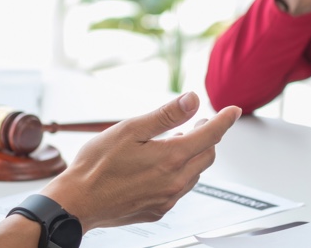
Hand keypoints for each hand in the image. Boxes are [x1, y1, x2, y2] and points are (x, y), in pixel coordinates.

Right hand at [40, 92, 240, 232]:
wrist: (77, 203)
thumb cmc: (97, 165)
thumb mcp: (131, 129)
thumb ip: (166, 116)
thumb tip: (192, 100)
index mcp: (171, 158)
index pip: (210, 135)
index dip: (224, 120)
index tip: (233, 111)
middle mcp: (174, 182)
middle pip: (206, 156)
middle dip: (207, 137)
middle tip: (199, 123)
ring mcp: (167, 199)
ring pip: (194, 174)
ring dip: (192, 156)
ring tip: (177, 142)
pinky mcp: (158, 210)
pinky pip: (179, 190)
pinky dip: (179, 174)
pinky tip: (162, 166)